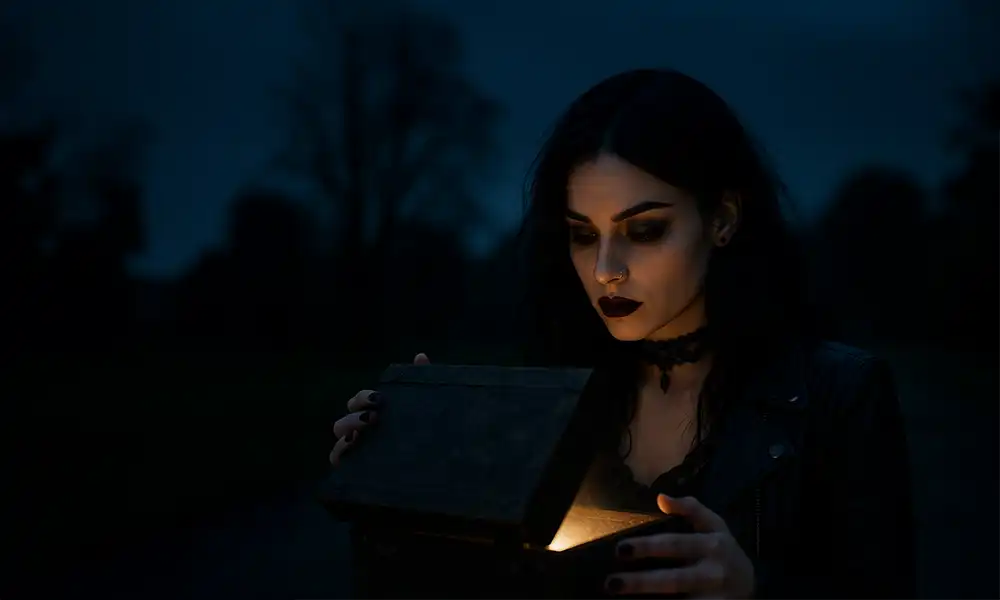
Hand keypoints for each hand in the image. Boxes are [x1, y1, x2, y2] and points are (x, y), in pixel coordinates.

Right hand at [328, 352, 429, 465]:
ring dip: (347, 428)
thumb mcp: (431, 408)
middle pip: (347, 416)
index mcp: (378, 413)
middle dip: (355, 414)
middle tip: (374, 418)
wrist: (439, 474)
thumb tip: (420, 356)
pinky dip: (339, 451)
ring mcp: (358, 449)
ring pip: (339, 433)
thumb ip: (424, 382)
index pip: (362, 400)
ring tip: (361, 433)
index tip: (379, 399)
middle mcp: (364, 430)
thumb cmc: (431, 437)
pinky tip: (353, 447)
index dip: (365, 397)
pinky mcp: (356, 469)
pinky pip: (337, 458)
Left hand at [605, 494, 753, 598]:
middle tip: (611, 583)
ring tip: (620, 599)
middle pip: (672, 579)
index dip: (647, 547)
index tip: (619, 550)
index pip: (674, 544)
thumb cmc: (724, 550)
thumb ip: (691, 509)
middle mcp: (713, 572)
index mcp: (711, 544)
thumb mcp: (714, 524)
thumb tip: (661, 498)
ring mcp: (714, 596)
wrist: (752, 584)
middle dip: (640, 583)